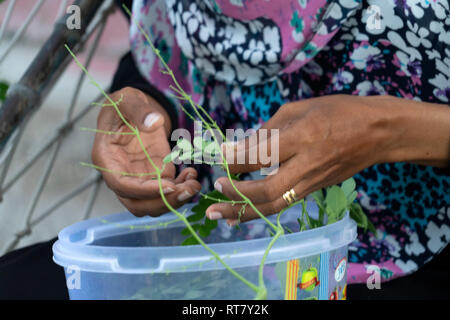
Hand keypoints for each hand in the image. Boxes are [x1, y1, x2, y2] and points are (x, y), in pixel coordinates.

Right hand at [92, 87, 200, 216]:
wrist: (134, 109)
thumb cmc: (124, 104)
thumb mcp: (127, 99)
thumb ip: (139, 110)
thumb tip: (154, 123)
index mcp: (106, 159)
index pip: (121, 185)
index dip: (144, 191)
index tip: (169, 186)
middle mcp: (121, 175)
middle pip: (137, 204)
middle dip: (164, 202)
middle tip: (188, 190)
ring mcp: (139, 178)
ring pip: (153, 203)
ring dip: (175, 200)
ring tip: (194, 184)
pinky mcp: (155, 175)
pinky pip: (167, 191)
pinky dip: (181, 187)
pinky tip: (192, 174)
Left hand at [205, 95, 396, 224]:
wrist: (379, 133)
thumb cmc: (338, 111)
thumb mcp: (300, 109)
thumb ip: (267, 129)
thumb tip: (238, 147)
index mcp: (304, 136)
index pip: (263, 154)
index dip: (237, 158)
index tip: (219, 156)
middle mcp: (307, 164)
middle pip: (267, 189)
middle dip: (237, 192)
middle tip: (215, 187)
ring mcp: (312, 182)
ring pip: (274, 204)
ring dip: (243, 211)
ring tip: (218, 214)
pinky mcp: (314, 190)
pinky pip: (283, 204)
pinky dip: (259, 210)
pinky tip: (240, 212)